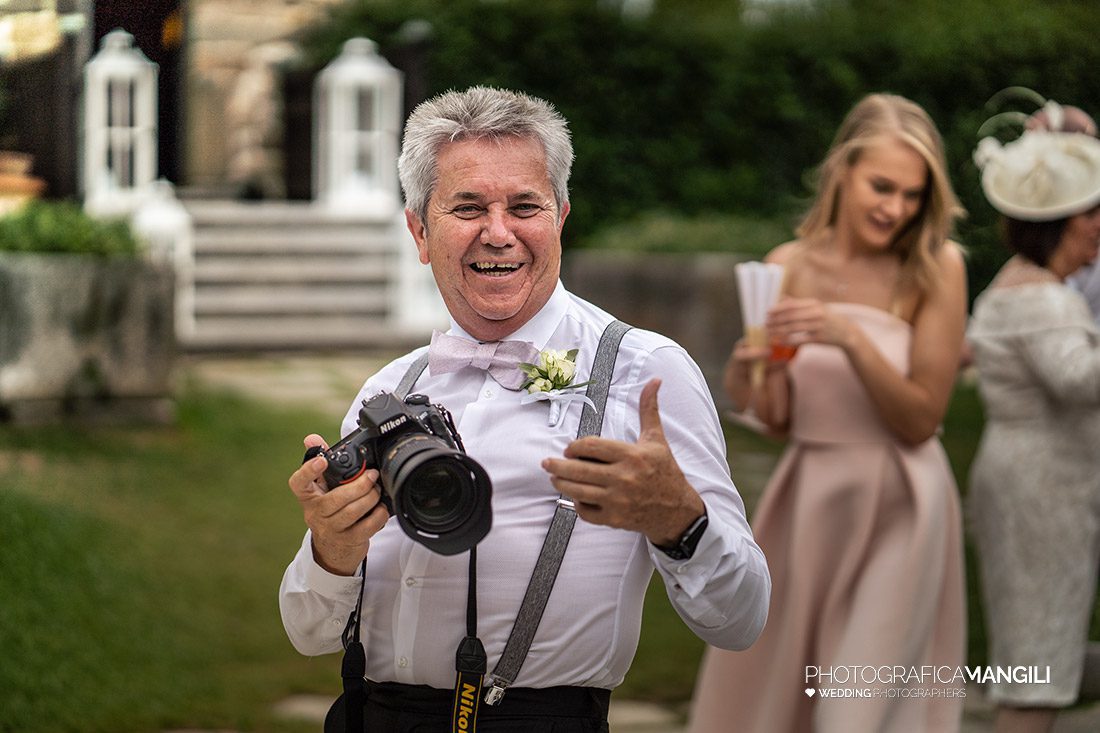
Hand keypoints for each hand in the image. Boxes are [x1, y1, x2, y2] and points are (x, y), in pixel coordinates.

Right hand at [287, 433, 389, 575]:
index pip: (298, 483)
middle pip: (335, 498)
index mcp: (308, 496)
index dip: (309, 470)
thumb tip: (311, 438)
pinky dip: (378, 515)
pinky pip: (366, 527)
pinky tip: (381, 508)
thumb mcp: (324, 488)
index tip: (323, 460)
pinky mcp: (348, 541)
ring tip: (377, 490)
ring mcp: (331, 529)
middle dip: (359, 485)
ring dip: (370, 498)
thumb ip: (321, 462)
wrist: (333, 549)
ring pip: (352, 512)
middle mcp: (315, 513)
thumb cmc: (330, 511)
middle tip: (372, 475)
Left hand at [540, 379, 705, 545]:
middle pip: (579, 470)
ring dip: (562, 484)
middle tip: (547, 463)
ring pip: (578, 492)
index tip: (570, 449)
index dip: (575, 447)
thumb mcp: (656, 439)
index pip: (592, 447)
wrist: (677, 510)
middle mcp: (625, 478)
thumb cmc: (665, 471)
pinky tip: (576, 497)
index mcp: (633, 455)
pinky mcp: (615, 519)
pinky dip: (578, 505)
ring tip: (555, 478)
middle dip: (557, 466)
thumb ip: (648, 409)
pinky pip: (587, 512)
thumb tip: (654, 380)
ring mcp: (619, 500)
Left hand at [766, 297, 853, 349]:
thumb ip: (798, 303)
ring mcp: (818, 326)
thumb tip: (781, 297)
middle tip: (766, 324)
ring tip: (769, 333)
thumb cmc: (826, 318)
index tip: (767, 312)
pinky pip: (800, 340)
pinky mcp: (819, 338)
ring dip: (779, 331)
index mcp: (814, 303)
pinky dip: (788, 341)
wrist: (846, 332)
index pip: (792, 304)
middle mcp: (816, 313)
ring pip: (794, 328)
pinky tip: (779, 342)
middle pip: (791, 316)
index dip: (778, 308)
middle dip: (776, 320)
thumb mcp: (815, 307)